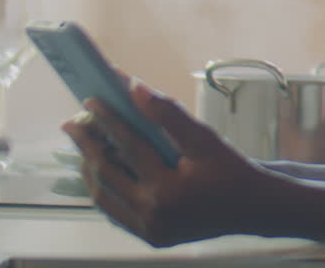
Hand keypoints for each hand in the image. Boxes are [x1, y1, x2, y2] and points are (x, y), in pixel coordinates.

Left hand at [62, 78, 269, 247]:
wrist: (253, 208)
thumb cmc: (231, 170)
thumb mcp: (205, 139)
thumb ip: (168, 114)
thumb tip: (134, 88)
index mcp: (168, 189)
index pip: (128, 146)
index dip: (108, 119)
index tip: (91, 100)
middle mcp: (153, 214)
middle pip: (106, 173)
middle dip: (86, 145)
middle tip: (72, 123)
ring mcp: (149, 229)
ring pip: (104, 197)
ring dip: (89, 169)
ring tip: (83, 146)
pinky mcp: (151, 237)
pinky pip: (116, 213)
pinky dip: (104, 191)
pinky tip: (101, 173)